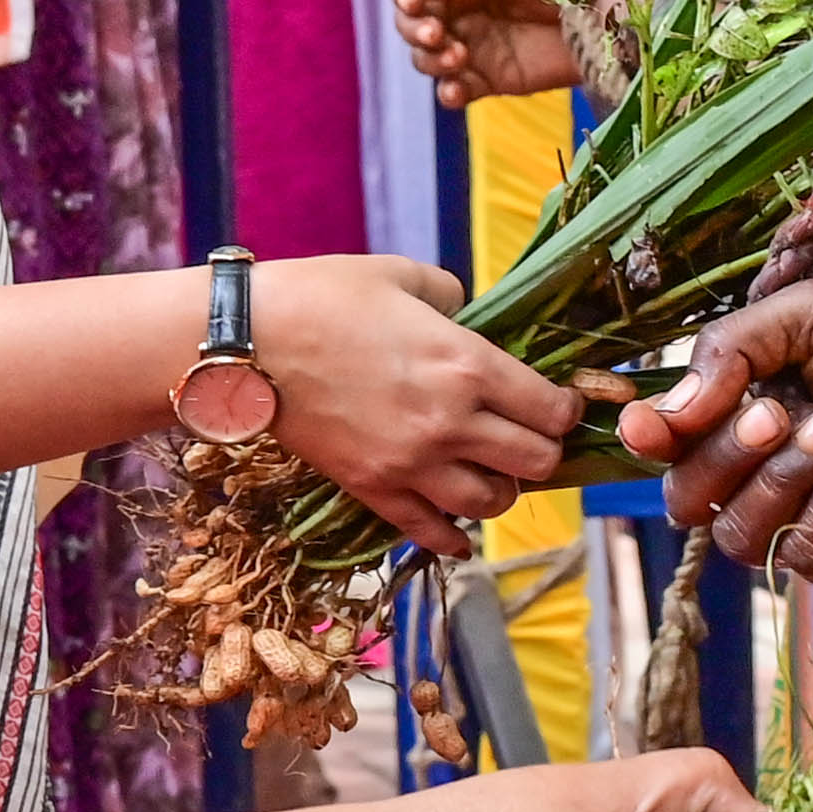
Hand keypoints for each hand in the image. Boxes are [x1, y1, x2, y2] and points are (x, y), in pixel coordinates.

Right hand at [252, 249, 574, 554]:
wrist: (247, 344)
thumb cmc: (323, 295)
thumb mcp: (401, 275)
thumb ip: (451, 297)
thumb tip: (467, 316)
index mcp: (467, 364)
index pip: (551, 409)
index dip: (565, 408)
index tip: (559, 403)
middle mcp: (450, 423)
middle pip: (535, 463)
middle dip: (543, 449)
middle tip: (531, 435)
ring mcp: (411, 464)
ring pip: (492, 504)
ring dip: (502, 489)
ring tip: (491, 470)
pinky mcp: (373, 490)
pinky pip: (432, 532)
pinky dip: (455, 536)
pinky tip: (460, 530)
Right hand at [390, 0, 580, 101]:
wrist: (608, 16)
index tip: (414, 2)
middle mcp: (459, 8)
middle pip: (410, 21)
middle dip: (413, 29)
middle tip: (437, 35)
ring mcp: (471, 44)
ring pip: (426, 58)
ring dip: (431, 59)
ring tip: (459, 57)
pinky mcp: (489, 78)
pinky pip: (455, 90)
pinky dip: (448, 92)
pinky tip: (456, 91)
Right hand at [617, 280, 812, 584]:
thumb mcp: (809, 316)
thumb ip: (729, 349)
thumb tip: (663, 412)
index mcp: (738, 413)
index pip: (668, 445)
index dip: (652, 440)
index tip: (654, 429)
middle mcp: (756, 472)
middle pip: (688, 496)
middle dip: (728, 454)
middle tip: (779, 412)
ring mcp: (797, 520)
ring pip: (738, 532)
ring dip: (785, 479)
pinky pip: (801, 554)